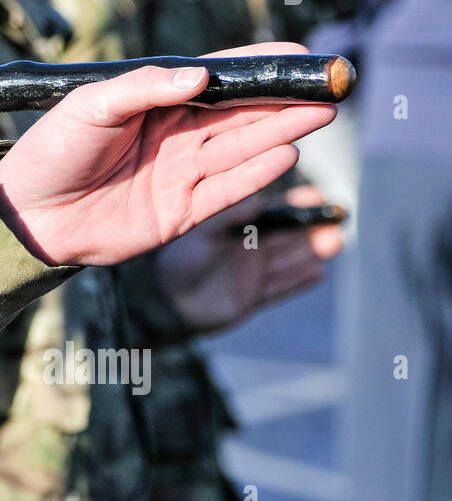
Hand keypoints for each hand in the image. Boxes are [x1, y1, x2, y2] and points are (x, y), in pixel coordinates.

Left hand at [0, 43, 335, 267]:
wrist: (28, 214)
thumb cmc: (53, 150)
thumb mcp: (91, 107)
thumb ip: (144, 88)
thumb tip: (198, 77)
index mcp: (154, 102)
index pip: (215, 79)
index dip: (256, 66)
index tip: (297, 52)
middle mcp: (175, 135)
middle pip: (239, 115)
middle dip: (282, 99)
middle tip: (326, 85)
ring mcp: (181, 174)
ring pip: (240, 149)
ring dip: (280, 131)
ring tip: (319, 112)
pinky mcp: (180, 212)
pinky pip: (226, 191)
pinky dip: (256, 174)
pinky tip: (286, 153)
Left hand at [156, 184, 345, 334]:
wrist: (163, 303)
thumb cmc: (177, 261)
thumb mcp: (202, 234)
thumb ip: (228, 218)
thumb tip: (259, 200)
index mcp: (233, 225)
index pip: (271, 210)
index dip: (295, 204)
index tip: (317, 196)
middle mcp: (246, 245)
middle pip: (287, 233)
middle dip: (311, 225)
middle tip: (336, 217)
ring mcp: (251, 271)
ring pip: (290, 258)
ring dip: (312, 250)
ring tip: (333, 242)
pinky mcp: (253, 296)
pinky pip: (282, 287)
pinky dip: (299, 280)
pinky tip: (317, 272)